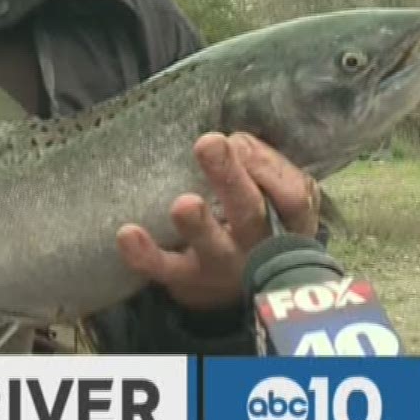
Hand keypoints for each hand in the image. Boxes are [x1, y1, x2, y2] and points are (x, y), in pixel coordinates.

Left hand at [116, 132, 319, 312]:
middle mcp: (259, 246)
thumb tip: (233, 142)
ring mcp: (223, 266)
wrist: (243, 278)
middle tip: (209, 143)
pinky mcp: (187, 280)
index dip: (268, 167)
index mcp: (288, 219)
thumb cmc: (256, 214)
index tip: (236, 140)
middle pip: (250, 212)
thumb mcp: (272, 187)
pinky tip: (127, 234)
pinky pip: (166, 270)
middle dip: (229, 178)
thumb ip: (259, 162)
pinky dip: (145, 255)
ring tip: (184, 204)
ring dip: (197, 226)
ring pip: (213, 248)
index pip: (292, 196)